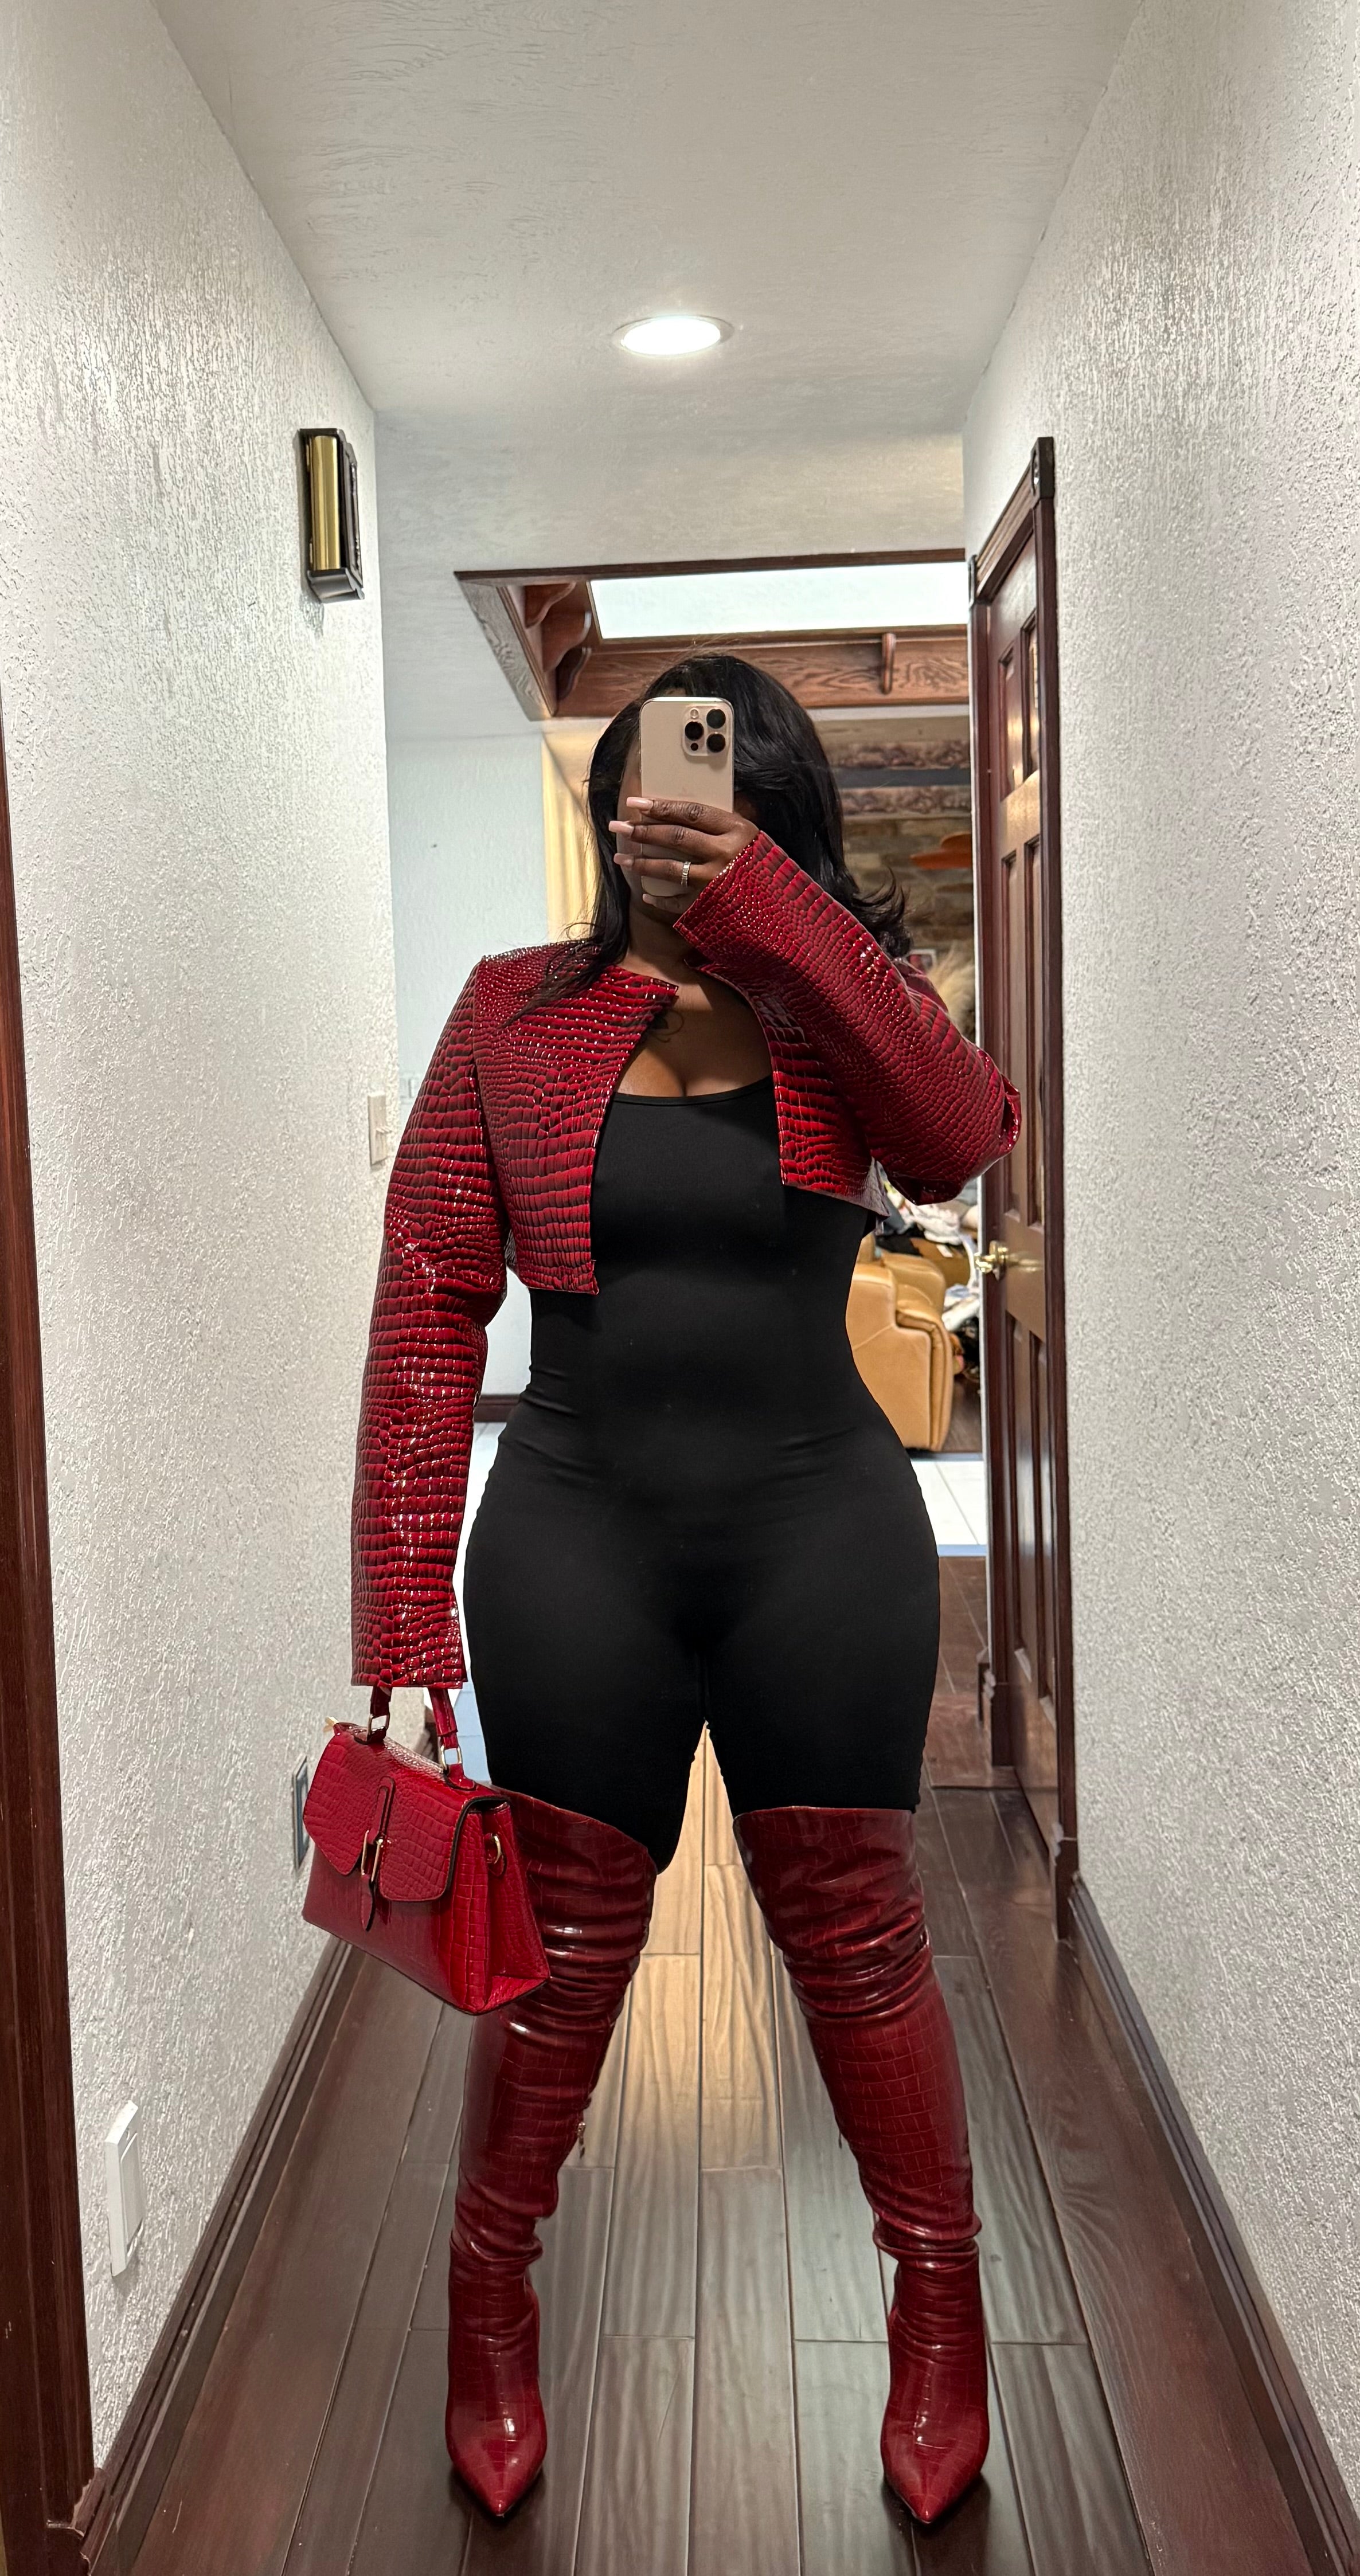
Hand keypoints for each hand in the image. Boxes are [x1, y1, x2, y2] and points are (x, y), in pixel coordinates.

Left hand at [608, 797, 752, 912]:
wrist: (785, 915)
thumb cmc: (765, 872)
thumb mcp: (752, 841)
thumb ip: (723, 829)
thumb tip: (682, 814)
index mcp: (738, 831)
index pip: (691, 812)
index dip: (661, 806)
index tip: (637, 803)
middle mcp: (726, 854)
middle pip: (675, 837)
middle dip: (642, 831)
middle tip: (618, 826)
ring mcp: (716, 882)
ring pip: (670, 868)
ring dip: (642, 862)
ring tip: (622, 858)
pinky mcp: (710, 907)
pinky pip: (676, 901)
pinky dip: (659, 898)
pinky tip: (646, 893)